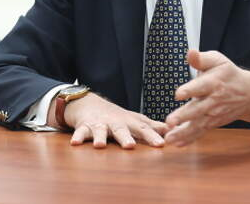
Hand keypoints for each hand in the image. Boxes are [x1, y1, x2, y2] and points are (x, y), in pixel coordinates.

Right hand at [51, 92, 166, 148]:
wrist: (89, 103)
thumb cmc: (117, 116)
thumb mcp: (135, 119)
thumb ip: (152, 126)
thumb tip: (174, 130)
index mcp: (128, 122)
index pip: (143, 129)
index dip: (152, 136)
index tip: (161, 144)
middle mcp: (114, 123)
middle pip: (121, 130)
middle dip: (125, 137)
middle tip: (130, 146)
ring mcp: (99, 124)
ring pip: (99, 131)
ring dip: (99, 137)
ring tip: (100, 145)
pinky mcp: (85, 126)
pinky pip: (81, 132)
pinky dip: (78, 137)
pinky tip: (75, 144)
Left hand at [164, 49, 249, 146]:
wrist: (248, 92)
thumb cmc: (227, 74)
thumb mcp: (217, 60)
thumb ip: (201, 59)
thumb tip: (190, 52)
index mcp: (213, 83)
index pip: (201, 87)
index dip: (190, 90)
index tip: (178, 94)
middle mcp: (214, 100)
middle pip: (198, 109)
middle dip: (184, 116)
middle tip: (169, 122)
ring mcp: (214, 114)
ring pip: (198, 124)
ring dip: (183, 132)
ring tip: (169, 138)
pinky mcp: (213, 123)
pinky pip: (201, 132)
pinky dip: (189, 139)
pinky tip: (177, 144)